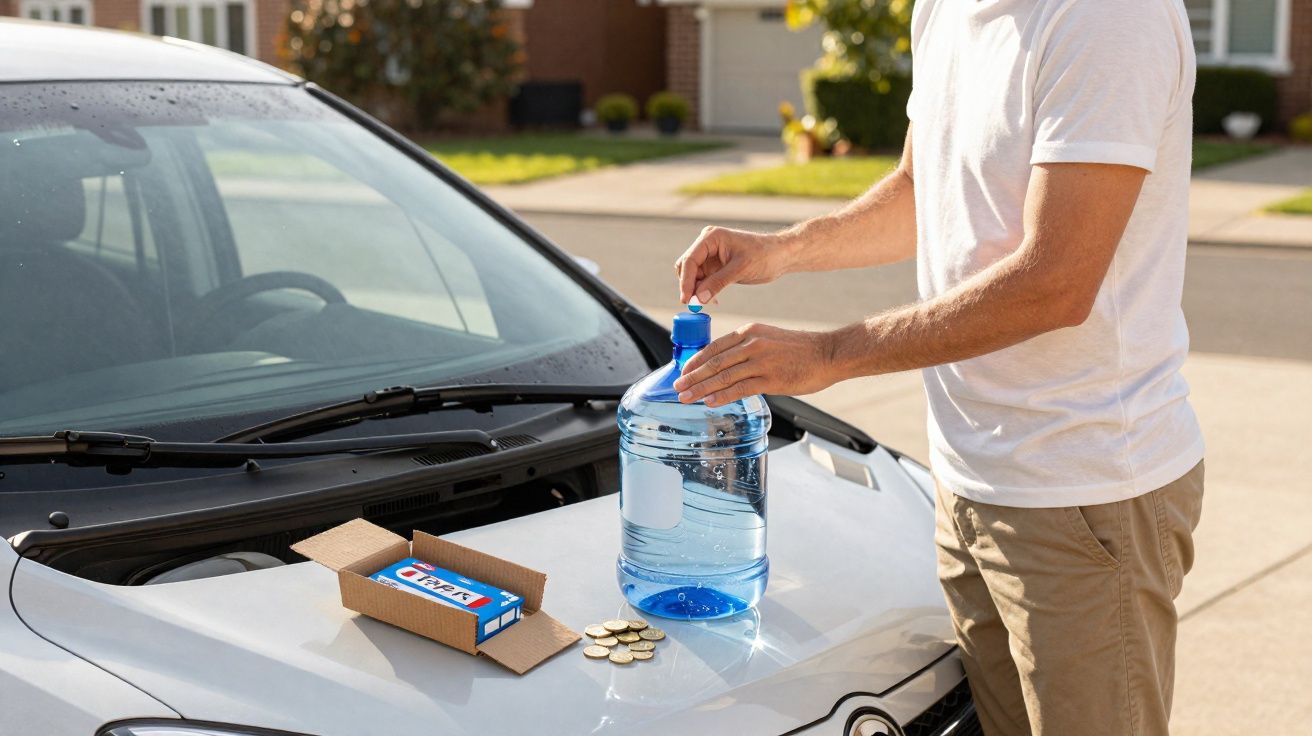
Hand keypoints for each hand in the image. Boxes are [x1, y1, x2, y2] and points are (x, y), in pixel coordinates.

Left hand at [673, 323, 838, 406]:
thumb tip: (726, 365)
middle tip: (678, 388)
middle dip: (692, 377)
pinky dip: (723, 396)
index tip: (683, 372)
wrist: (827, 353)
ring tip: (686, 398)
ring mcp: (761, 361)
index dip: (695, 361)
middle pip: (714, 362)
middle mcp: (752, 344)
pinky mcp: (771, 378)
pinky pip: (740, 388)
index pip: (714, 347)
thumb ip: (747, 348)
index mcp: (749, 332)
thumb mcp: (769, 339)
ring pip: (723, 376)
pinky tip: (710, 402)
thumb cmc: (800, 349)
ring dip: (701, 389)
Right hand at [675, 226, 788, 304]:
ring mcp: (710, 255)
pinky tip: (713, 300)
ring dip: (696, 290)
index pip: (690, 260)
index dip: (686, 281)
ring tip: (706, 303)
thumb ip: (717, 283)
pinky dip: (704, 291)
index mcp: (711, 238)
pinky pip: (702, 280)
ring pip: (693, 275)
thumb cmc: (764, 255)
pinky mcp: (715, 266)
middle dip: (689, 286)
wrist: (780, 256)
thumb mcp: (740, 269)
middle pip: (686, 267)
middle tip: (694, 305)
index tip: (686, 299)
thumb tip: (698, 299)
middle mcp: (707, 244)